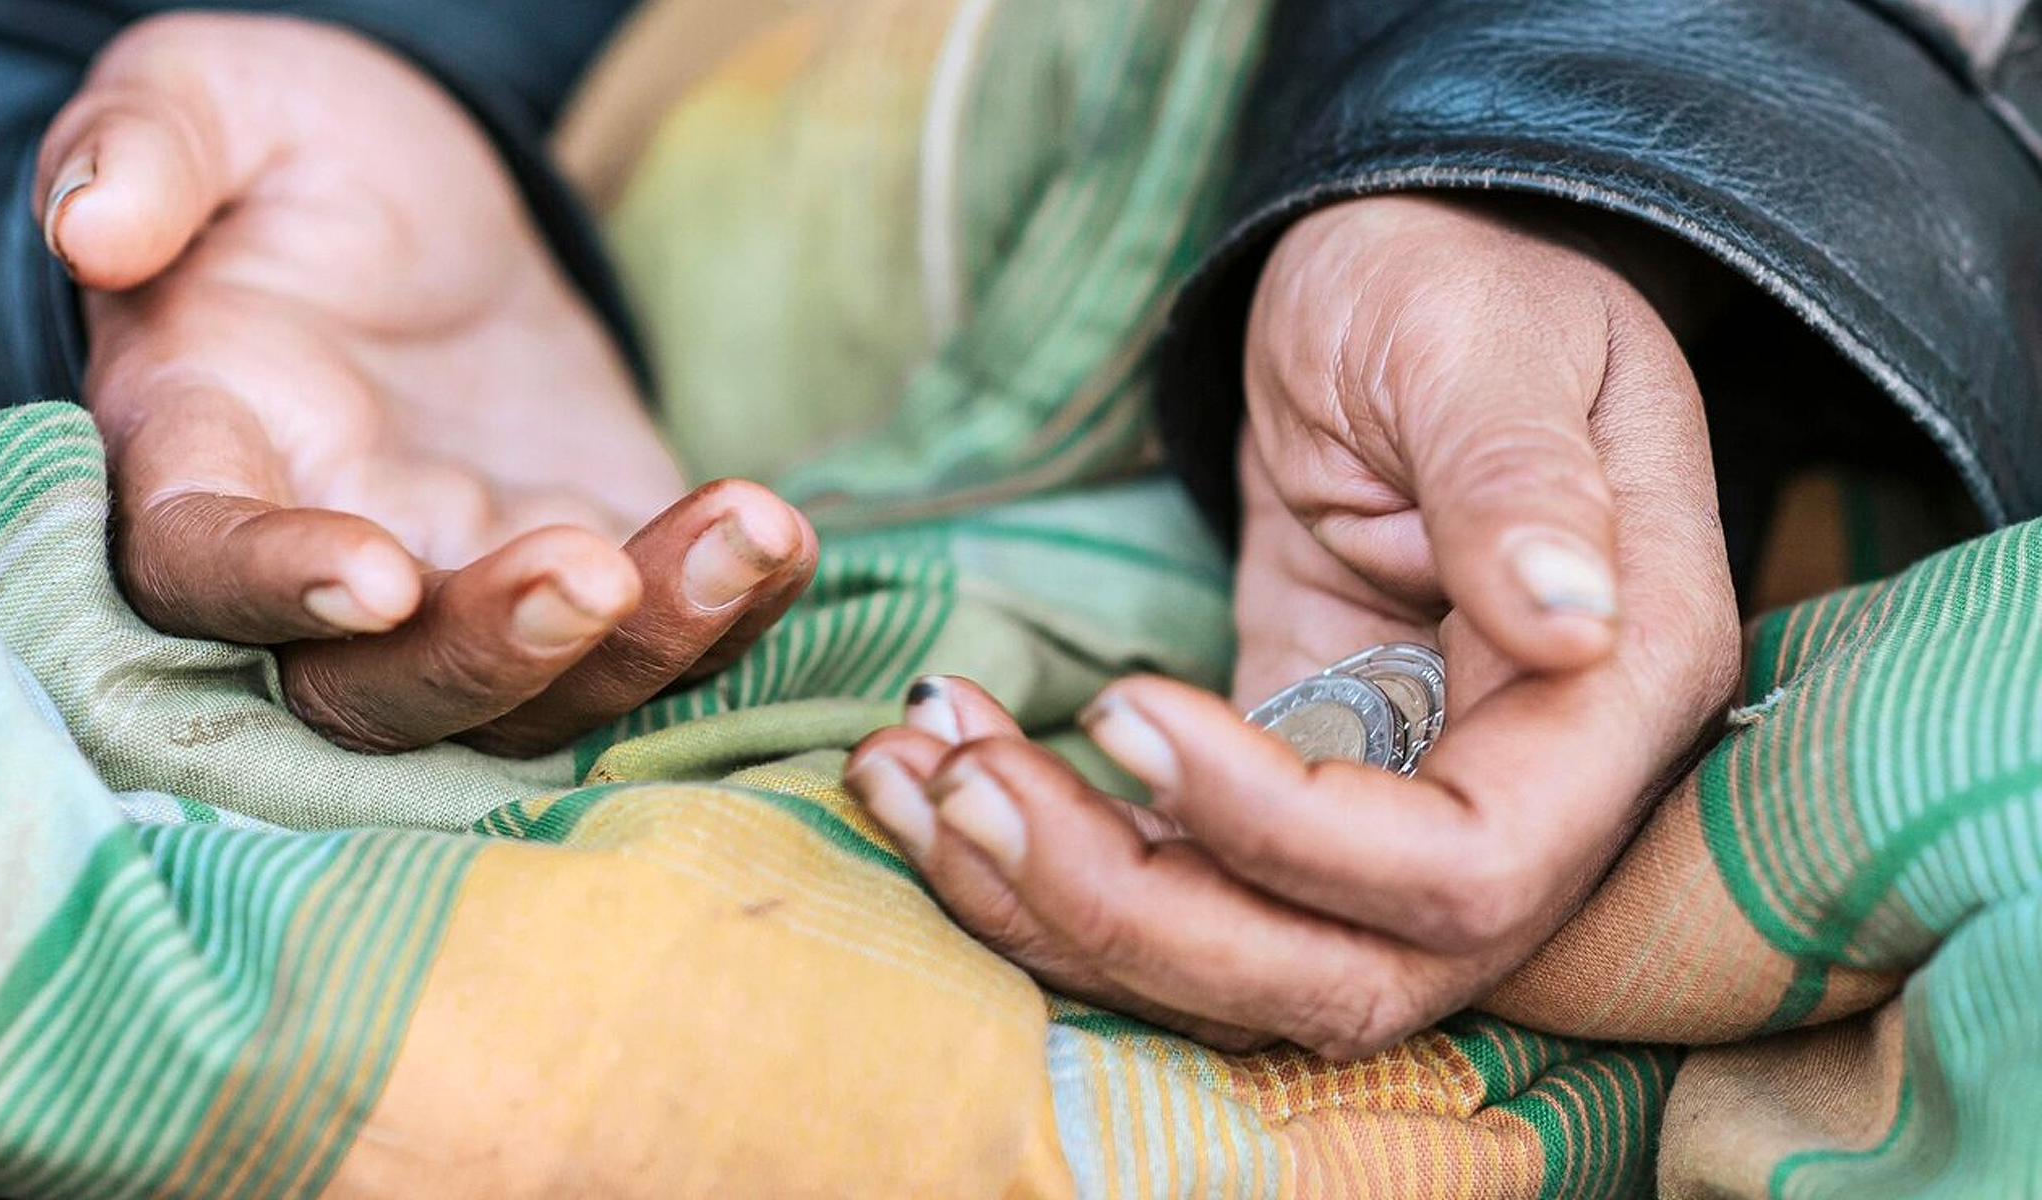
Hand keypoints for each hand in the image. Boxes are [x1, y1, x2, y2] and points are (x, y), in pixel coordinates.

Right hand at [36, 14, 813, 754]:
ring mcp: (464, 583)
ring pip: (532, 696)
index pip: (204, 563)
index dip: (277, 590)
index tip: (372, 579)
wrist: (419, 205)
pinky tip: (775, 533)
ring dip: (640, 645)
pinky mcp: (587, 567)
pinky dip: (725, 612)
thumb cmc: (288, 155)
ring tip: (737, 531)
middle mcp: (325, 556)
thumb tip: (93, 223)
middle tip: (590, 575)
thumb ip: (149, 146)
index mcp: (201, 452)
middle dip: (487, 654)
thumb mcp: (212, 100)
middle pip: (378, 690)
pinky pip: (656, 640)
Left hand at [846, 195, 1738, 1056]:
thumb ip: (1520, 481)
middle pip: (1339, 971)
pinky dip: (1043, 857)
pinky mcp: (1288, 785)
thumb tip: (1571, 625)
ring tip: (906, 777)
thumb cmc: (1462, 280)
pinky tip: (926, 779)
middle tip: (964, 787)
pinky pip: (1177, 879)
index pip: (1466, 866)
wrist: (1399, 276)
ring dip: (1054, 902)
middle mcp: (1527, 792)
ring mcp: (1399, 802)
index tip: (1125, 709)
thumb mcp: (1481, 340)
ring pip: (1235, 958)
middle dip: (1132, 911)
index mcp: (1616, 689)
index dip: (1285, 834)